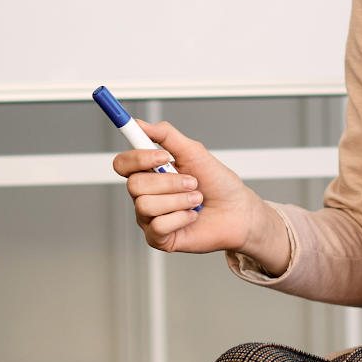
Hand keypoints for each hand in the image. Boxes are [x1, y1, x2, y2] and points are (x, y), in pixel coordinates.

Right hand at [112, 120, 290, 267]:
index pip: (123, 163)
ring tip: (196, 200)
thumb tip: (139, 122)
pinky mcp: (158, 238)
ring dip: (179, 200)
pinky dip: (181, 218)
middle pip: (134, 185)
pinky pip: (158, 226)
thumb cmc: (218, 183)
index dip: (138, 158)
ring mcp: (150, 217)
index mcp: (149, 172)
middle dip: (169, 182)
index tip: (163, 155)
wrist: (238, 211)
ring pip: (146, 205)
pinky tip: (192, 216)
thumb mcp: (194, 152)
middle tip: (192, 182)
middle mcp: (145, 194)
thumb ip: (165, 135)